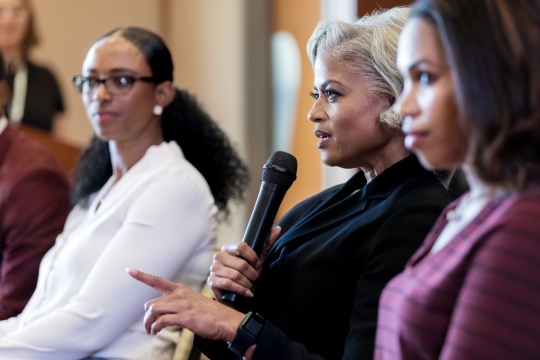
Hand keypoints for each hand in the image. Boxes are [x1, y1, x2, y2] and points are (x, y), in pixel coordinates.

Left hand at [127, 268, 244, 341]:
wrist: (226, 320)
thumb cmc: (211, 314)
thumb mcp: (193, 303)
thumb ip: (178, 304)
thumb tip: (163, 313)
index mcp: (181, 289)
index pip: (157, 281)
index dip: (142, 276)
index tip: (130, 270)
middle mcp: (180, 295)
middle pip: (151, 303)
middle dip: (147, 317)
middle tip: (149, 326)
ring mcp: (182, 305)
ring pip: (154, 311)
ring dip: (148, 324)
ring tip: (151, 331)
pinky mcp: (184, 317)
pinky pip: (161, 321)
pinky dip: (156, 328)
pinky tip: (157, 332)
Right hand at [208, 226, 280, 301]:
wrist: (236, 294)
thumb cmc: (246, 275)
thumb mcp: (257, 260)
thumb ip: (266, 244)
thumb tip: (277, 228)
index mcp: (228, 248)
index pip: (241, 247)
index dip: (253, 258)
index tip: (258, 265)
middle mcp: (219, 256)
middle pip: (241, 264)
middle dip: (252, 274)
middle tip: (255, 279)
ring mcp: (214, 268)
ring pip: (236, 275)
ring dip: (247, 283)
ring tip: (251, 286)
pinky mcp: (212, 281)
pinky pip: (229, 284)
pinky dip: (241, 290)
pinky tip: (247, 293)